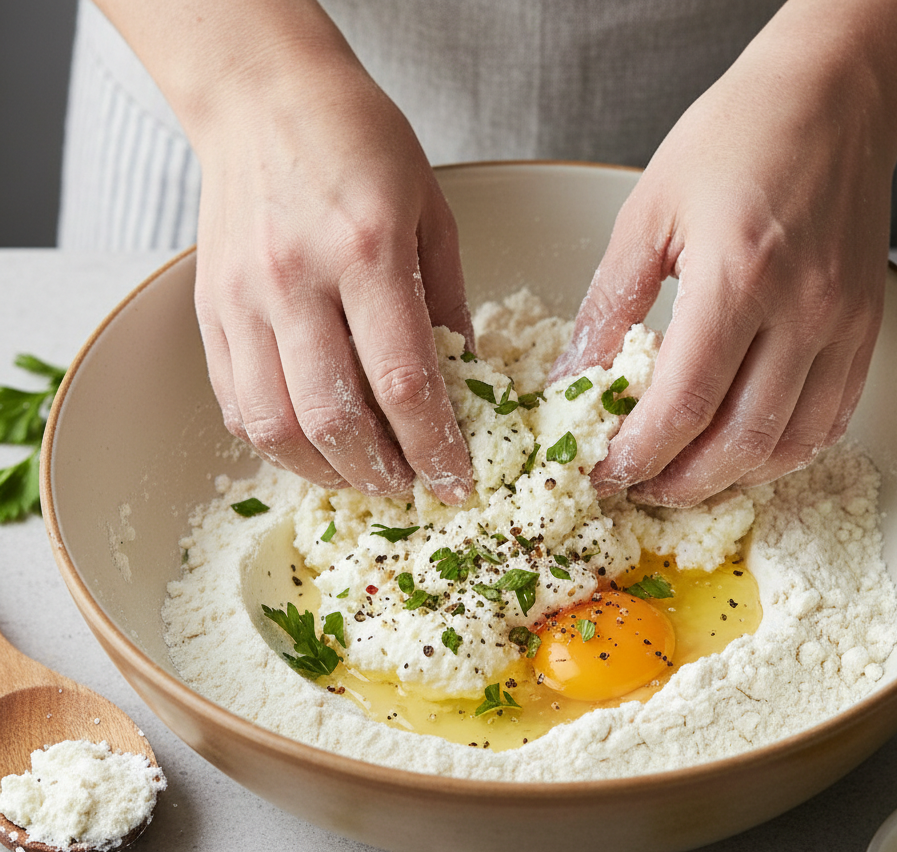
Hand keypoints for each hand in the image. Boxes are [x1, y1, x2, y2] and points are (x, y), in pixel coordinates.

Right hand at [191, 27, 472, 502]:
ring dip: (325, 472)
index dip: (433, 449)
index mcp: (364, 251)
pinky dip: (278, 444)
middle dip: (381, 474)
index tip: (456, 482)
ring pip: (275, 426)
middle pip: (334, 420)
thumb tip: (464, 386)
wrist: (263, 96)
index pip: (402, 383)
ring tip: (362, 477)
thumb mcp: (431, 214)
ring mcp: (242, 299)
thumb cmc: (359, 144)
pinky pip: (235, 405)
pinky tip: (313, 447)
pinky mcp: (209, 311)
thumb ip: (446, 306)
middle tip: (410, 487)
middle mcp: (294, 280)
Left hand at [552, 12, 894, 507]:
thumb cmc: (735, 139)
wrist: (831, 98)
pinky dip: (782, 454)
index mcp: (738, 275)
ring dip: (730, 479)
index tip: (605, 473)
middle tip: (636, 488)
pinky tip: (742, 454)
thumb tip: (573, 379)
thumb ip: (609, 305)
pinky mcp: (865, 329)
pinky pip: (830, 421)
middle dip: (679, 482)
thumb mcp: (647, 214)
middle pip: (739, 441)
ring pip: (788, 445)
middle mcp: (801, 310)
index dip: (639, 455)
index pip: (684, 404)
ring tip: (682, 479)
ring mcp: (842, 324)